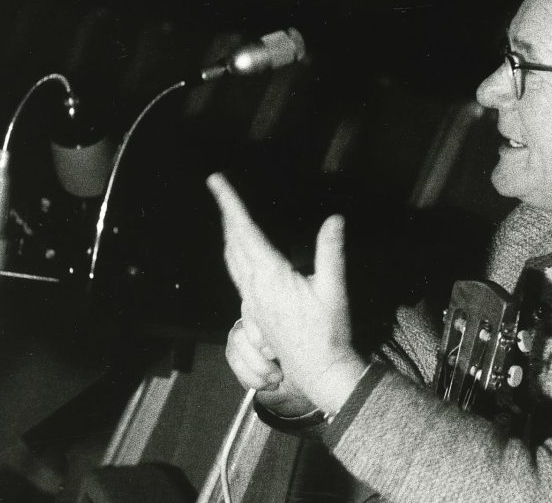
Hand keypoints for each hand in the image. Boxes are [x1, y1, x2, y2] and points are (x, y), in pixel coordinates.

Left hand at [207, 173, 366, 412]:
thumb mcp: (333, 289)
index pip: (244, 232)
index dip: (230, 204)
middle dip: (226, 214)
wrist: (318, 369)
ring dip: (228, 234)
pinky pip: (237, 275)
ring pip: (231, 260)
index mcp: (270, 276)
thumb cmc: (328, 332)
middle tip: (220, 189)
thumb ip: (331, 252)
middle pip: (232, 242)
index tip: (217, 182)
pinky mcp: (255, 311)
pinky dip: (234, 254)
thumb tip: (335, 219)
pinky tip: (240, 255)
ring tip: (228, 216)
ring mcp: (252, 301)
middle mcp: (254, 287)